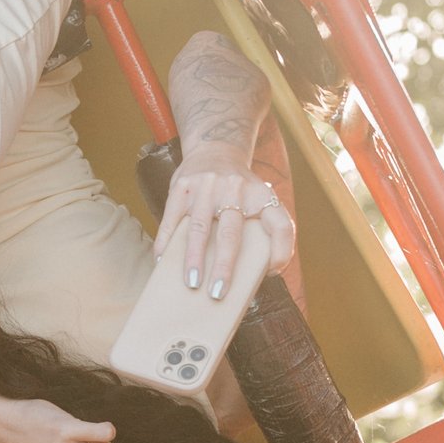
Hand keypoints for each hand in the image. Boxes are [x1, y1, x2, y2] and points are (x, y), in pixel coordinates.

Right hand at [156, 155, 294, 301]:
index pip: (280, 224)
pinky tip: (162, 260)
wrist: (216, 150)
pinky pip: (171, 217)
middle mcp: (236, 189)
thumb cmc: (242, 190)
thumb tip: (267, 271)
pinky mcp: (183, 185)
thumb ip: (270, 231)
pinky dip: (166, 241)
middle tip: (217, 292)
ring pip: (198, 227)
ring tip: (191, 283)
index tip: (271, 272)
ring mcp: (207, 186)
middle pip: (230, 233)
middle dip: (224, 266)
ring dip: (194, 258)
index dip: (281, 250)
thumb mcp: (263, 200)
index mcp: (262, 197)